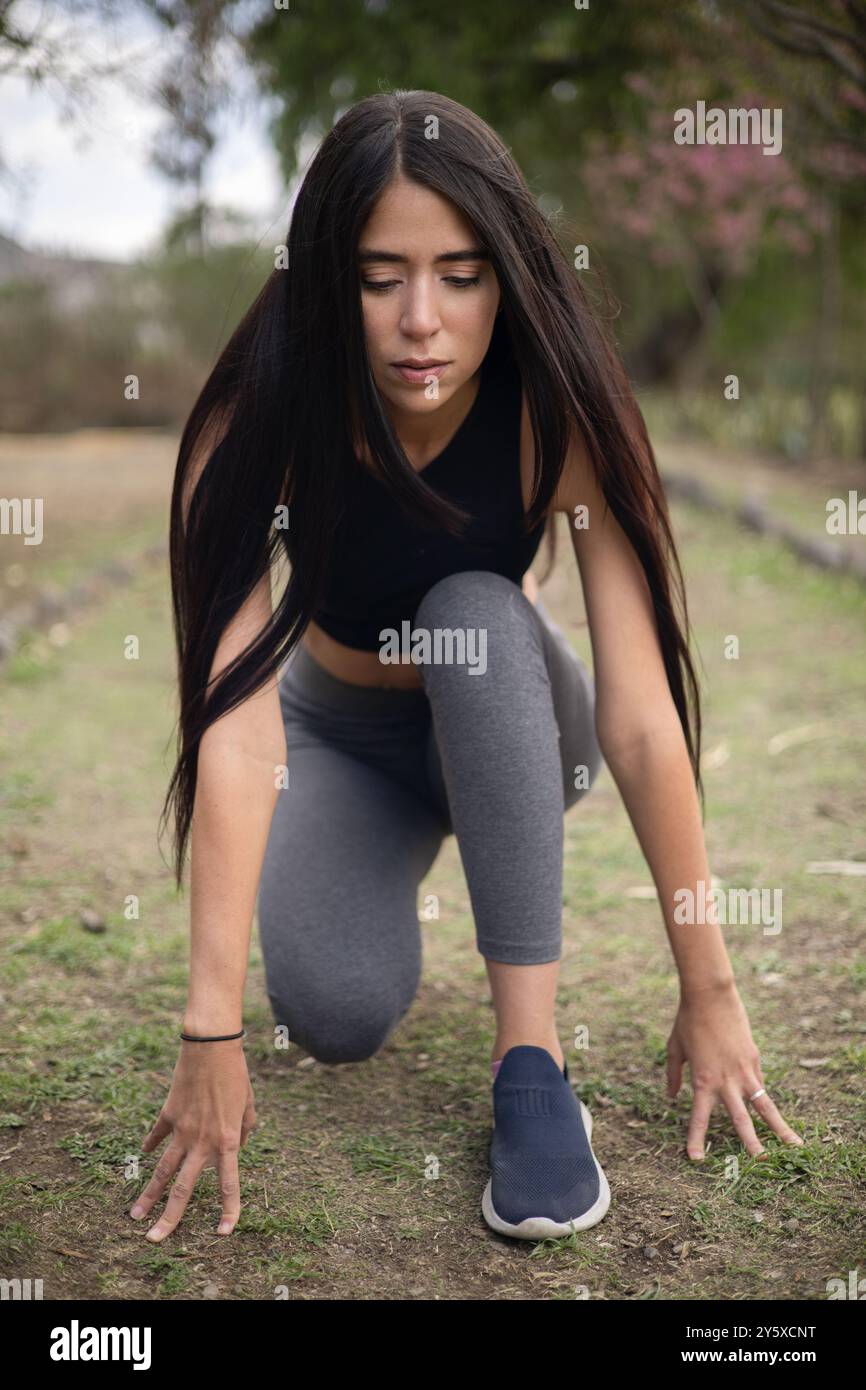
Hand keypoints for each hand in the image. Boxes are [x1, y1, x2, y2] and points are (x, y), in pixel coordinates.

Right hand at [130, 1037, 256, 1240]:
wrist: (212, 1046)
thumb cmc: (236, 1074)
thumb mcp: (249, 1105)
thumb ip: (246, 1130)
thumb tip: (237, 1149)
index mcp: (227, 1140)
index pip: (228, 1184)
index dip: (228, 1210)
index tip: (222, 1233)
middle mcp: (202, 1141)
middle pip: (183, 1188)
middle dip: (169, 1218)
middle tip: (154, 1240)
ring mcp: (181, 1129)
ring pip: (162, 1170)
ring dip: (148, 1195)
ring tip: (134, 1216)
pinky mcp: (168, 1114)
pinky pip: (157, 1135)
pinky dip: (151, 1145)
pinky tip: (144, 1155)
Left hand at [666, 980, 803, 1159]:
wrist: (710, 995)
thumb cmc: (688, 1021)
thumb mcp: (674, 1048)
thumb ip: (674, 1075)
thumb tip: (672, 1096)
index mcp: (703, 1080)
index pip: (700, 1118)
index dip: (697, 1139)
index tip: (695, 1159)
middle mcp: (726, 1080)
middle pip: (741, 1119)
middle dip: (752, 1143)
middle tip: (761, 1163)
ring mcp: (744, 1070)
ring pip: (765, 1105)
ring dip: (778, 1127)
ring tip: (793, 1146)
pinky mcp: (754, 1059)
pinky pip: (760, 1083)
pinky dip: (763, 1097)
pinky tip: (770, 1110)